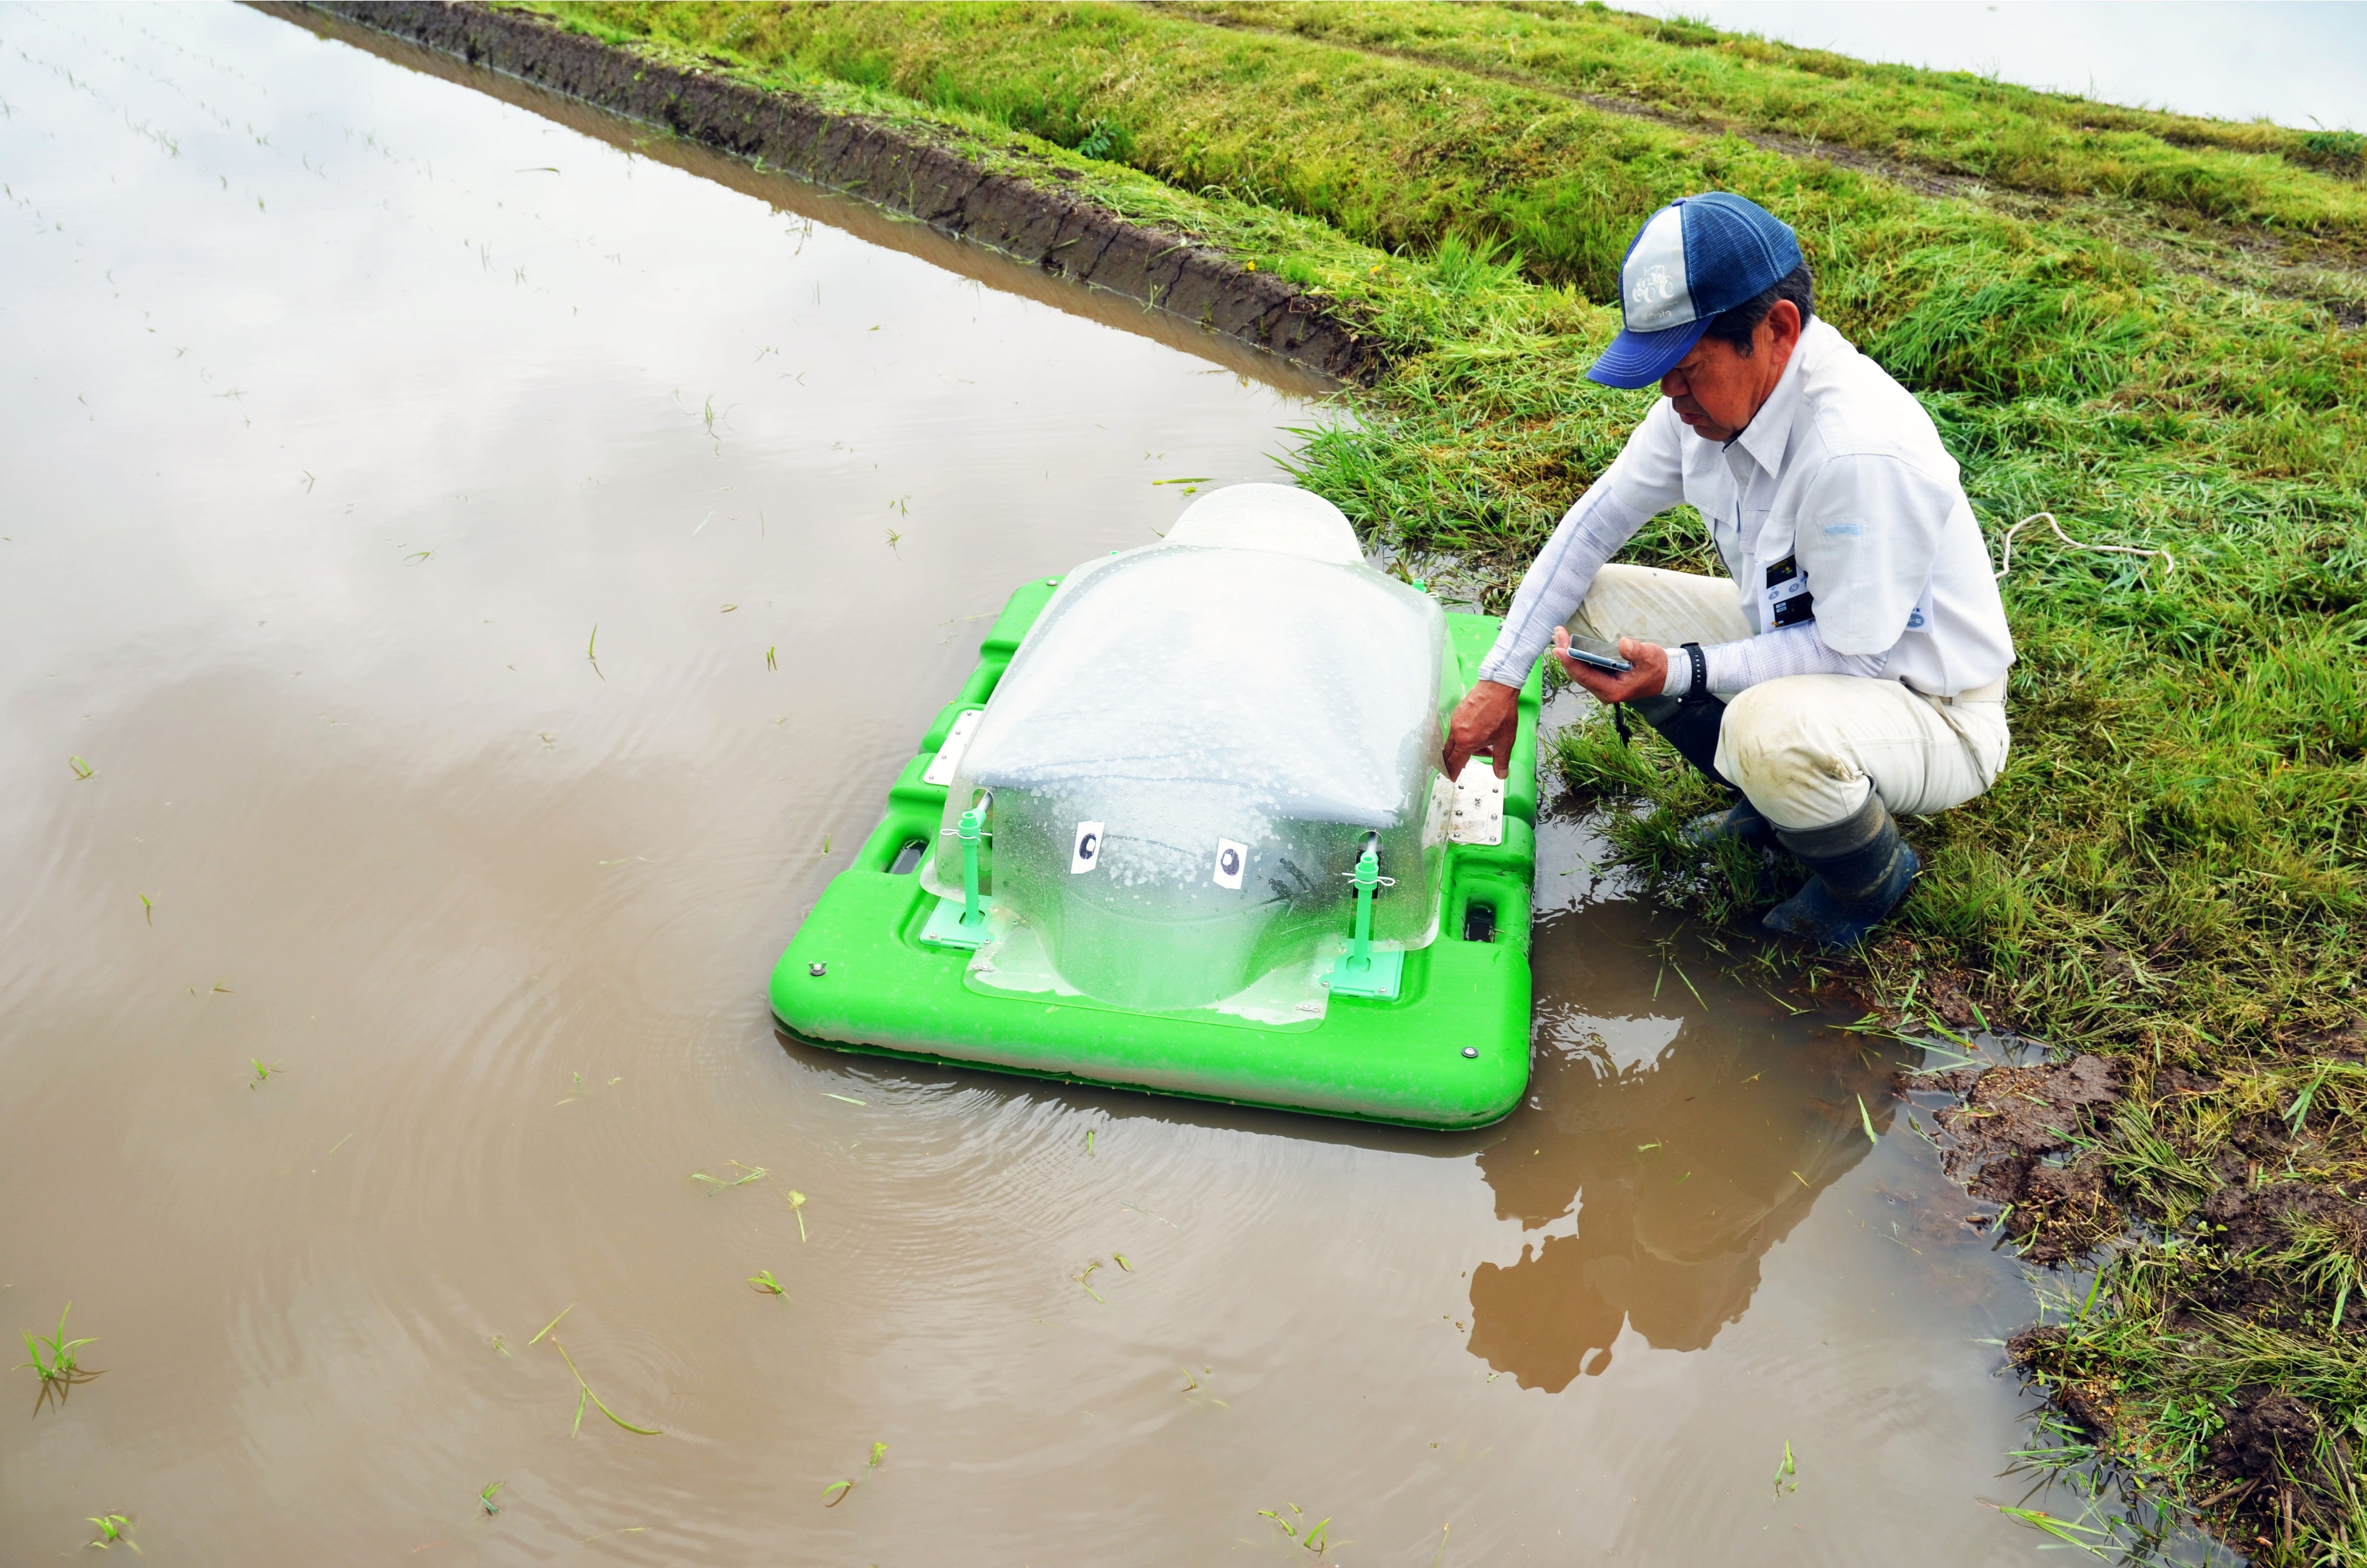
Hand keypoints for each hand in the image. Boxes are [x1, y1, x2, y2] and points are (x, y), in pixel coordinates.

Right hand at [1444, 680, 1519, 780]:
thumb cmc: (1502, 712)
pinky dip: (1466, 735)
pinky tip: (1481, 732)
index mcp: (1466, 742)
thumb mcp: (1505, 741)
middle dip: (1457, 760)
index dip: (1452, 772)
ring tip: (1486, 745)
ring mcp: (1456, 720)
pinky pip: (1458, 729)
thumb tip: (1501, 774)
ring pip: (1456, 740)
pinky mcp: (1459, 711)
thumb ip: (1501, 760)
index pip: (1454, 763)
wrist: (1499, 687)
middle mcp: (1457, 732)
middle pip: (1450, 752)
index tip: (1451, 777)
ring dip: (1467, 747)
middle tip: (1465, 764)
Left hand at [1552, 628, 1669, 705]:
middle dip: (1566, 654)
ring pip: (1578, 672)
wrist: (1664, 676)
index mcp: (1614, 690)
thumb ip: (1636, 652)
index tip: (1559, 650)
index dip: (1571, 663)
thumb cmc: (1656, 667)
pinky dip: (1575, 656)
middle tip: (1558, 634)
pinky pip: (1583, 669)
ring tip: (1560, 635)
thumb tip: (1623, 644)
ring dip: (1568, 654)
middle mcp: (1604, 692)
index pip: (1586, 676)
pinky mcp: (1601, 680)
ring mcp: (1601, 687)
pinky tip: (1568, 643)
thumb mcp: (1649, 657)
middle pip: (1578, 674)